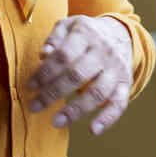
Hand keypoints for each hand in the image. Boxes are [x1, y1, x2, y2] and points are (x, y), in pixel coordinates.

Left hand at [25, 14, 135, 134]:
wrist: (120, 33)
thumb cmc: (85, 34)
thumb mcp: (69, 26)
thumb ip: (54, 38)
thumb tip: (44, 55)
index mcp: (86, 34)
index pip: (64, 55)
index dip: (45, 72)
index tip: (30, 87)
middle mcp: (104, 51)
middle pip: (77, 75)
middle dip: (53, 93)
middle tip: (34, 106)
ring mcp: (116, 68)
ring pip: (97, 92)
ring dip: (75, 110)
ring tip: (56, 122)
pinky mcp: (125, 83)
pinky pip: (119, 103)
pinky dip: (108, 119)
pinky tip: (93, 130)